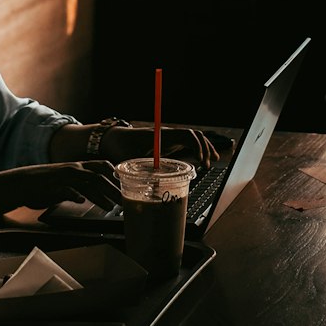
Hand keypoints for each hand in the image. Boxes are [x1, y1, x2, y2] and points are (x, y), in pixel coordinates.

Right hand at [1, 161, 123, 210]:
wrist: (23, 182)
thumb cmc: (45, 183)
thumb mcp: (66, 180)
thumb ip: (80, 183)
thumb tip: (94, 192)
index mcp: (78, 167)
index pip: (101, 166)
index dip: (114, 173)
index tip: (125, 184)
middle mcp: (74, 170)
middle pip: (99, 176)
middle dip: (113, 188)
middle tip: (124, 201)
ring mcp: (65, 179)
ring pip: (86, 184)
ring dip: (100, 195)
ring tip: (110, 207)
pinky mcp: (54, 188)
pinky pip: (66, 190)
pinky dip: (75, 195)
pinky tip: (81, 201)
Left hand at [102, 124, 230, 170]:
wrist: (114, 138)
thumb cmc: (120, 148)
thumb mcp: (129, 160)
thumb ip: (139, 173)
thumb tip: (150, 190)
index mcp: (161, 136)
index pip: (186, 135)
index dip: (197, 146)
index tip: (200, 160)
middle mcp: (167, 135)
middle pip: (194, 135)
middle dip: (205, 148)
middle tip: (207, 165)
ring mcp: (168, 138)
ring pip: (193, 137)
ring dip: (204, 147)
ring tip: (212, 161)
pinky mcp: (167, 142)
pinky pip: (186, 142)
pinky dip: (196, 148)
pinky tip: (202, 159)